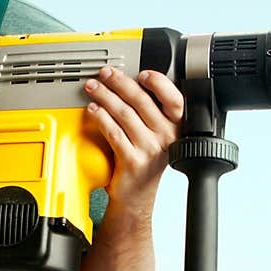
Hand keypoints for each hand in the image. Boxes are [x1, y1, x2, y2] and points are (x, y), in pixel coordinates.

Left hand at [84, 66, 183, 214]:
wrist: (136, 197)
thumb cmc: (145, 162)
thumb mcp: (157, 136)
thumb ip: (152, 112)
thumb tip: (131, 82)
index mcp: (177, 128)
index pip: (174, 99)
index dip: (159, 82)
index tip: (141, 73)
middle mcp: (166, 138)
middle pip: (143, 101)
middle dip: (120, 83)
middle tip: (105, 74)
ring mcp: (150, 150)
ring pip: (125, 114)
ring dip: (106, 97)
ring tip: (93, 88)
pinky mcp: (132, 161)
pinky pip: (113, 132)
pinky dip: (101, 117)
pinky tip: (93, 110)